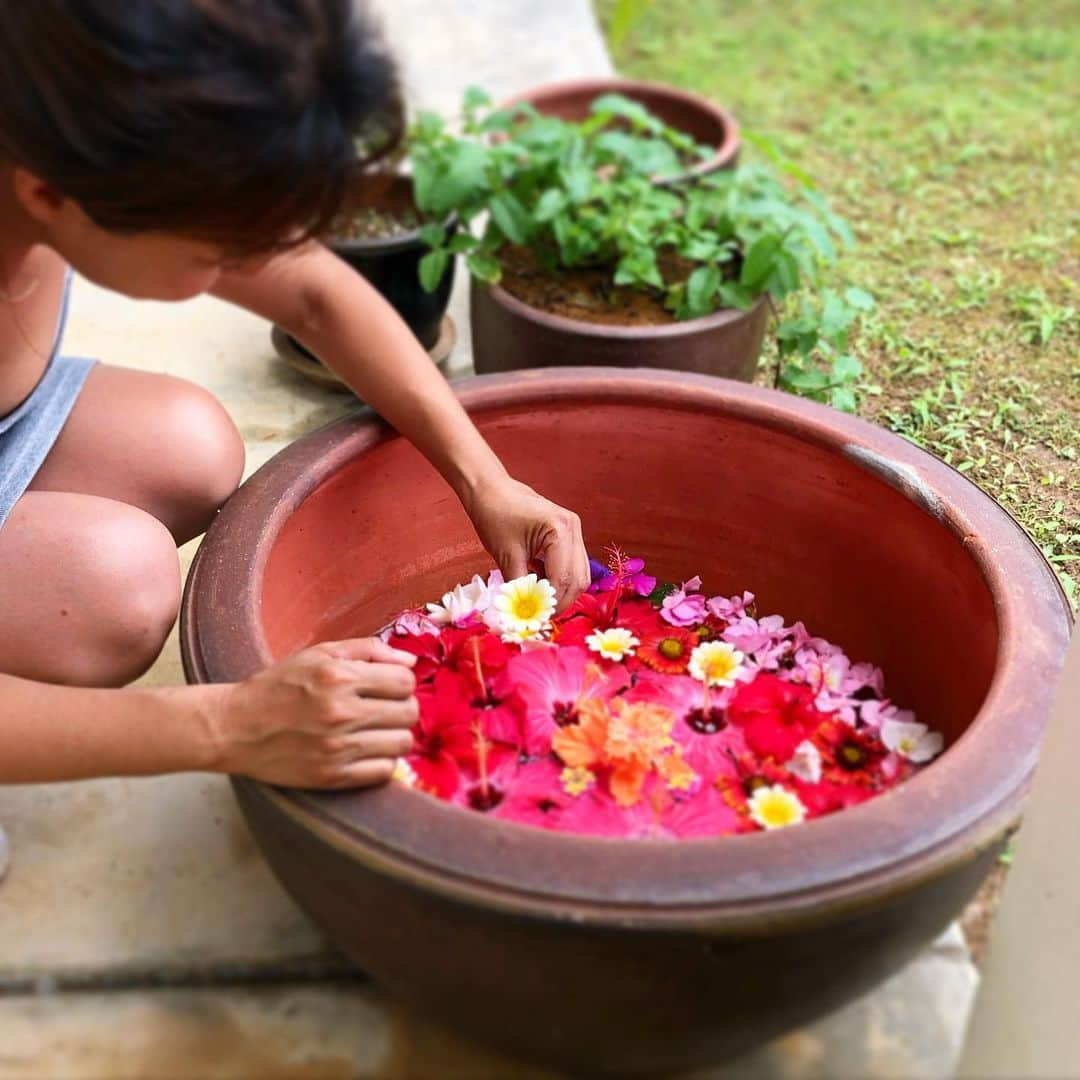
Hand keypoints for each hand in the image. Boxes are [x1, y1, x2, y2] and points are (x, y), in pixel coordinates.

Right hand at [212, 638, 417, 789]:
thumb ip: (367, 650)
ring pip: (402, 743)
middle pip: (409, 713)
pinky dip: (382, 761)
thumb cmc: (279, 686)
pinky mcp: (332, 776)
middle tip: (385, 709)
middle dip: (403, 708)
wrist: (234, 728)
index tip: (389, 686)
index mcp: (340, 677)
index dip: (402, 682)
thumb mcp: (319, 654)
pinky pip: (384, 772)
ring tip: (377, 730)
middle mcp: (342, 712)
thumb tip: (411, 660)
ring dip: (395, 735)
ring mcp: (338, 747)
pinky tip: (367, 751)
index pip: (405, 681)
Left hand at [462, 474, 590, 612]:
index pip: (563, 578)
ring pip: (579, 574)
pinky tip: (539, 582)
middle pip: (578, 579)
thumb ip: (520, 586)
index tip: (536, 618)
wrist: (490, 490)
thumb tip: (525, 613)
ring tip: (538, 601)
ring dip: (562, 591)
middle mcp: (573, 528)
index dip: (552, 603)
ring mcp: (574, 529)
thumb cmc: (494, 516)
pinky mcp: (569, 533)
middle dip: (561, 601)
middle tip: (539, 615)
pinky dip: (558, 579)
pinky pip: (572, 564)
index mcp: (560, 530)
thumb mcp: (506, 556)